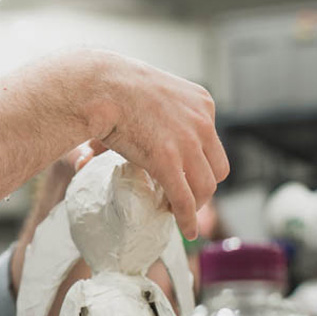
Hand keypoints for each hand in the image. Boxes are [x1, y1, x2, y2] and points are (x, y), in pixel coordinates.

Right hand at [82, 51, 229, 238]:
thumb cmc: (109, 86)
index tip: (184, 172)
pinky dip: (187, 218)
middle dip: (201, 184)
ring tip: (173, 210)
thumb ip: (139, 118)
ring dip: (193, 204)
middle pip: (217, 167)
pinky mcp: (169, 162)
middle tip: (181, 194)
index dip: (198, 162)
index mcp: (201, 102)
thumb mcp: (145, 94)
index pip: (211, 141)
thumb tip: (101, 145)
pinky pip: (185, 199)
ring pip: (205, 186)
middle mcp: (203, 122)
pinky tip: (186, 230)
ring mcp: (188, 143)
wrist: (99, 85)